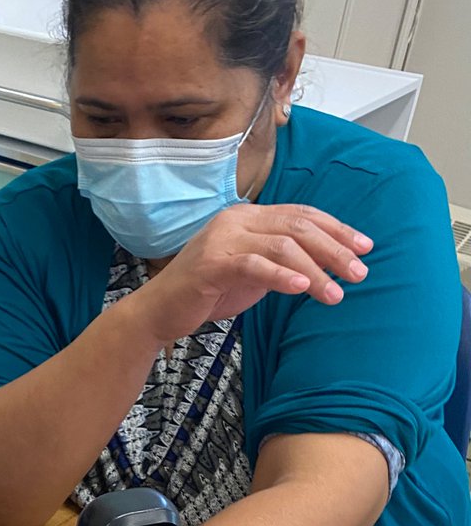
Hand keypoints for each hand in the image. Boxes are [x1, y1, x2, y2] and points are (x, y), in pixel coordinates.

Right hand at [131, 203, 373, 347]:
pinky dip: (282, 276)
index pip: (302, 214)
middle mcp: (235, 220)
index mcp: (247, 216)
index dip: (337, 229)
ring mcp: (221, 239)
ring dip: (315, 270)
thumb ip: (281, 260)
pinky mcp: (211, 264)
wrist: (159, 311)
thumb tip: (326, 263)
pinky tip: (303, 289)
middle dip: (335, 250)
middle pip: (298, 227)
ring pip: (282, 246)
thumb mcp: (252, 271)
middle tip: (359, 273)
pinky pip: (254, 265)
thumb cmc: (206, 293)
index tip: (365, 248)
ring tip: (335, 294)